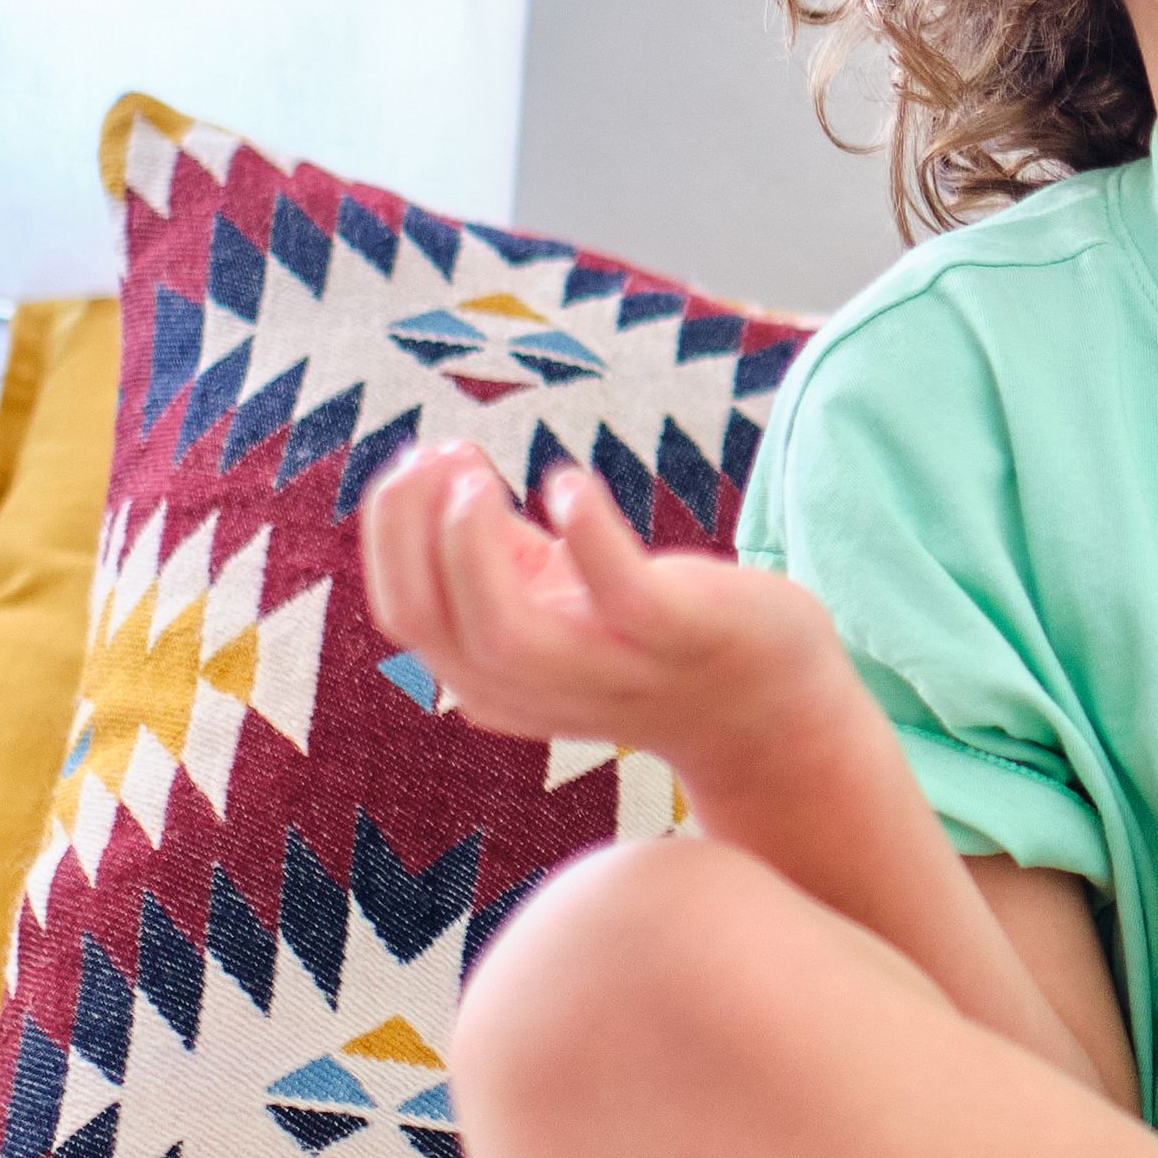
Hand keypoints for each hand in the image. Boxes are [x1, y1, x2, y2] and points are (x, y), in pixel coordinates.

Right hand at [358, 437, 858, 782]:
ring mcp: (608, 668)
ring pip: (501, 634)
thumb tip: (442, 465)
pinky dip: (586, 535)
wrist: (767, 707)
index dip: (391, 531)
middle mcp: (537, 687)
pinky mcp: (678, 637)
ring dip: (469, 547)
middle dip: (410, 530)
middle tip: (441, 451)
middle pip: (428, 624)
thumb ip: (499, 549)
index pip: (405, 614)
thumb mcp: (561, 595)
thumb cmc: (651, 637)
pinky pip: (620, 598)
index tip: (420, 457)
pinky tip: (567, 485)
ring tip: (476, 478)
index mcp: (494, 675)